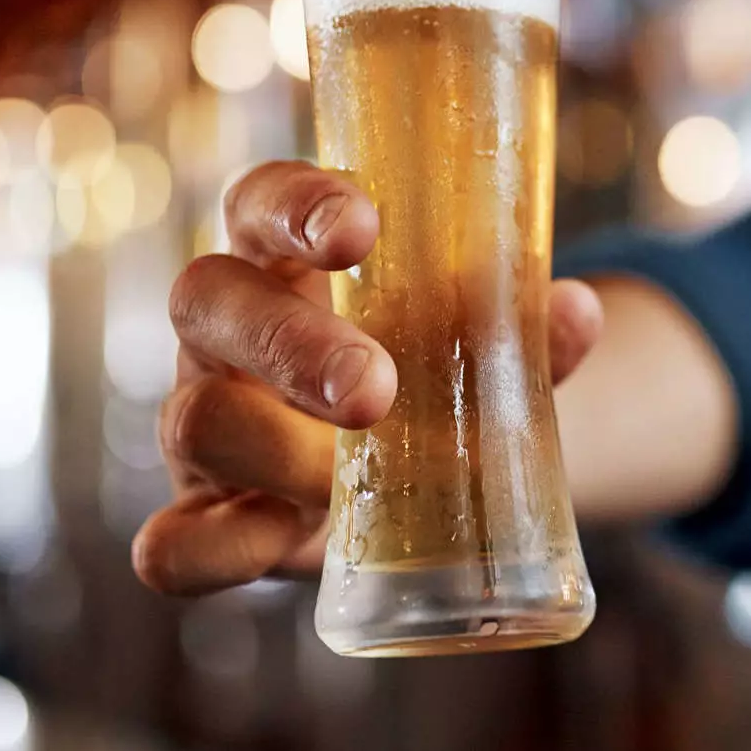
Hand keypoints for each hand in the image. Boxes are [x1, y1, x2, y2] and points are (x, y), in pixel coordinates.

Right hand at [132, 160, 605, 596]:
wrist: (413, 480)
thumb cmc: (433, 376)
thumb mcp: (481, 347)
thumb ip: (527, 331)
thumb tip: (579, 310)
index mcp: (284, 256)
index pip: (261, 201)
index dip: (296, 206)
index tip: (361, 227)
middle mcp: (226, 331)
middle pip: (206, 298)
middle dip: (290, 344)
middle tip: (373, 389)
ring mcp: (205, 423)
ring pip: (193, 417)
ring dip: (276, 450)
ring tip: (349, 477)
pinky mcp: (206, 518)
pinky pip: (171, 545)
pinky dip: (211, 549)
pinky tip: (277, 538)